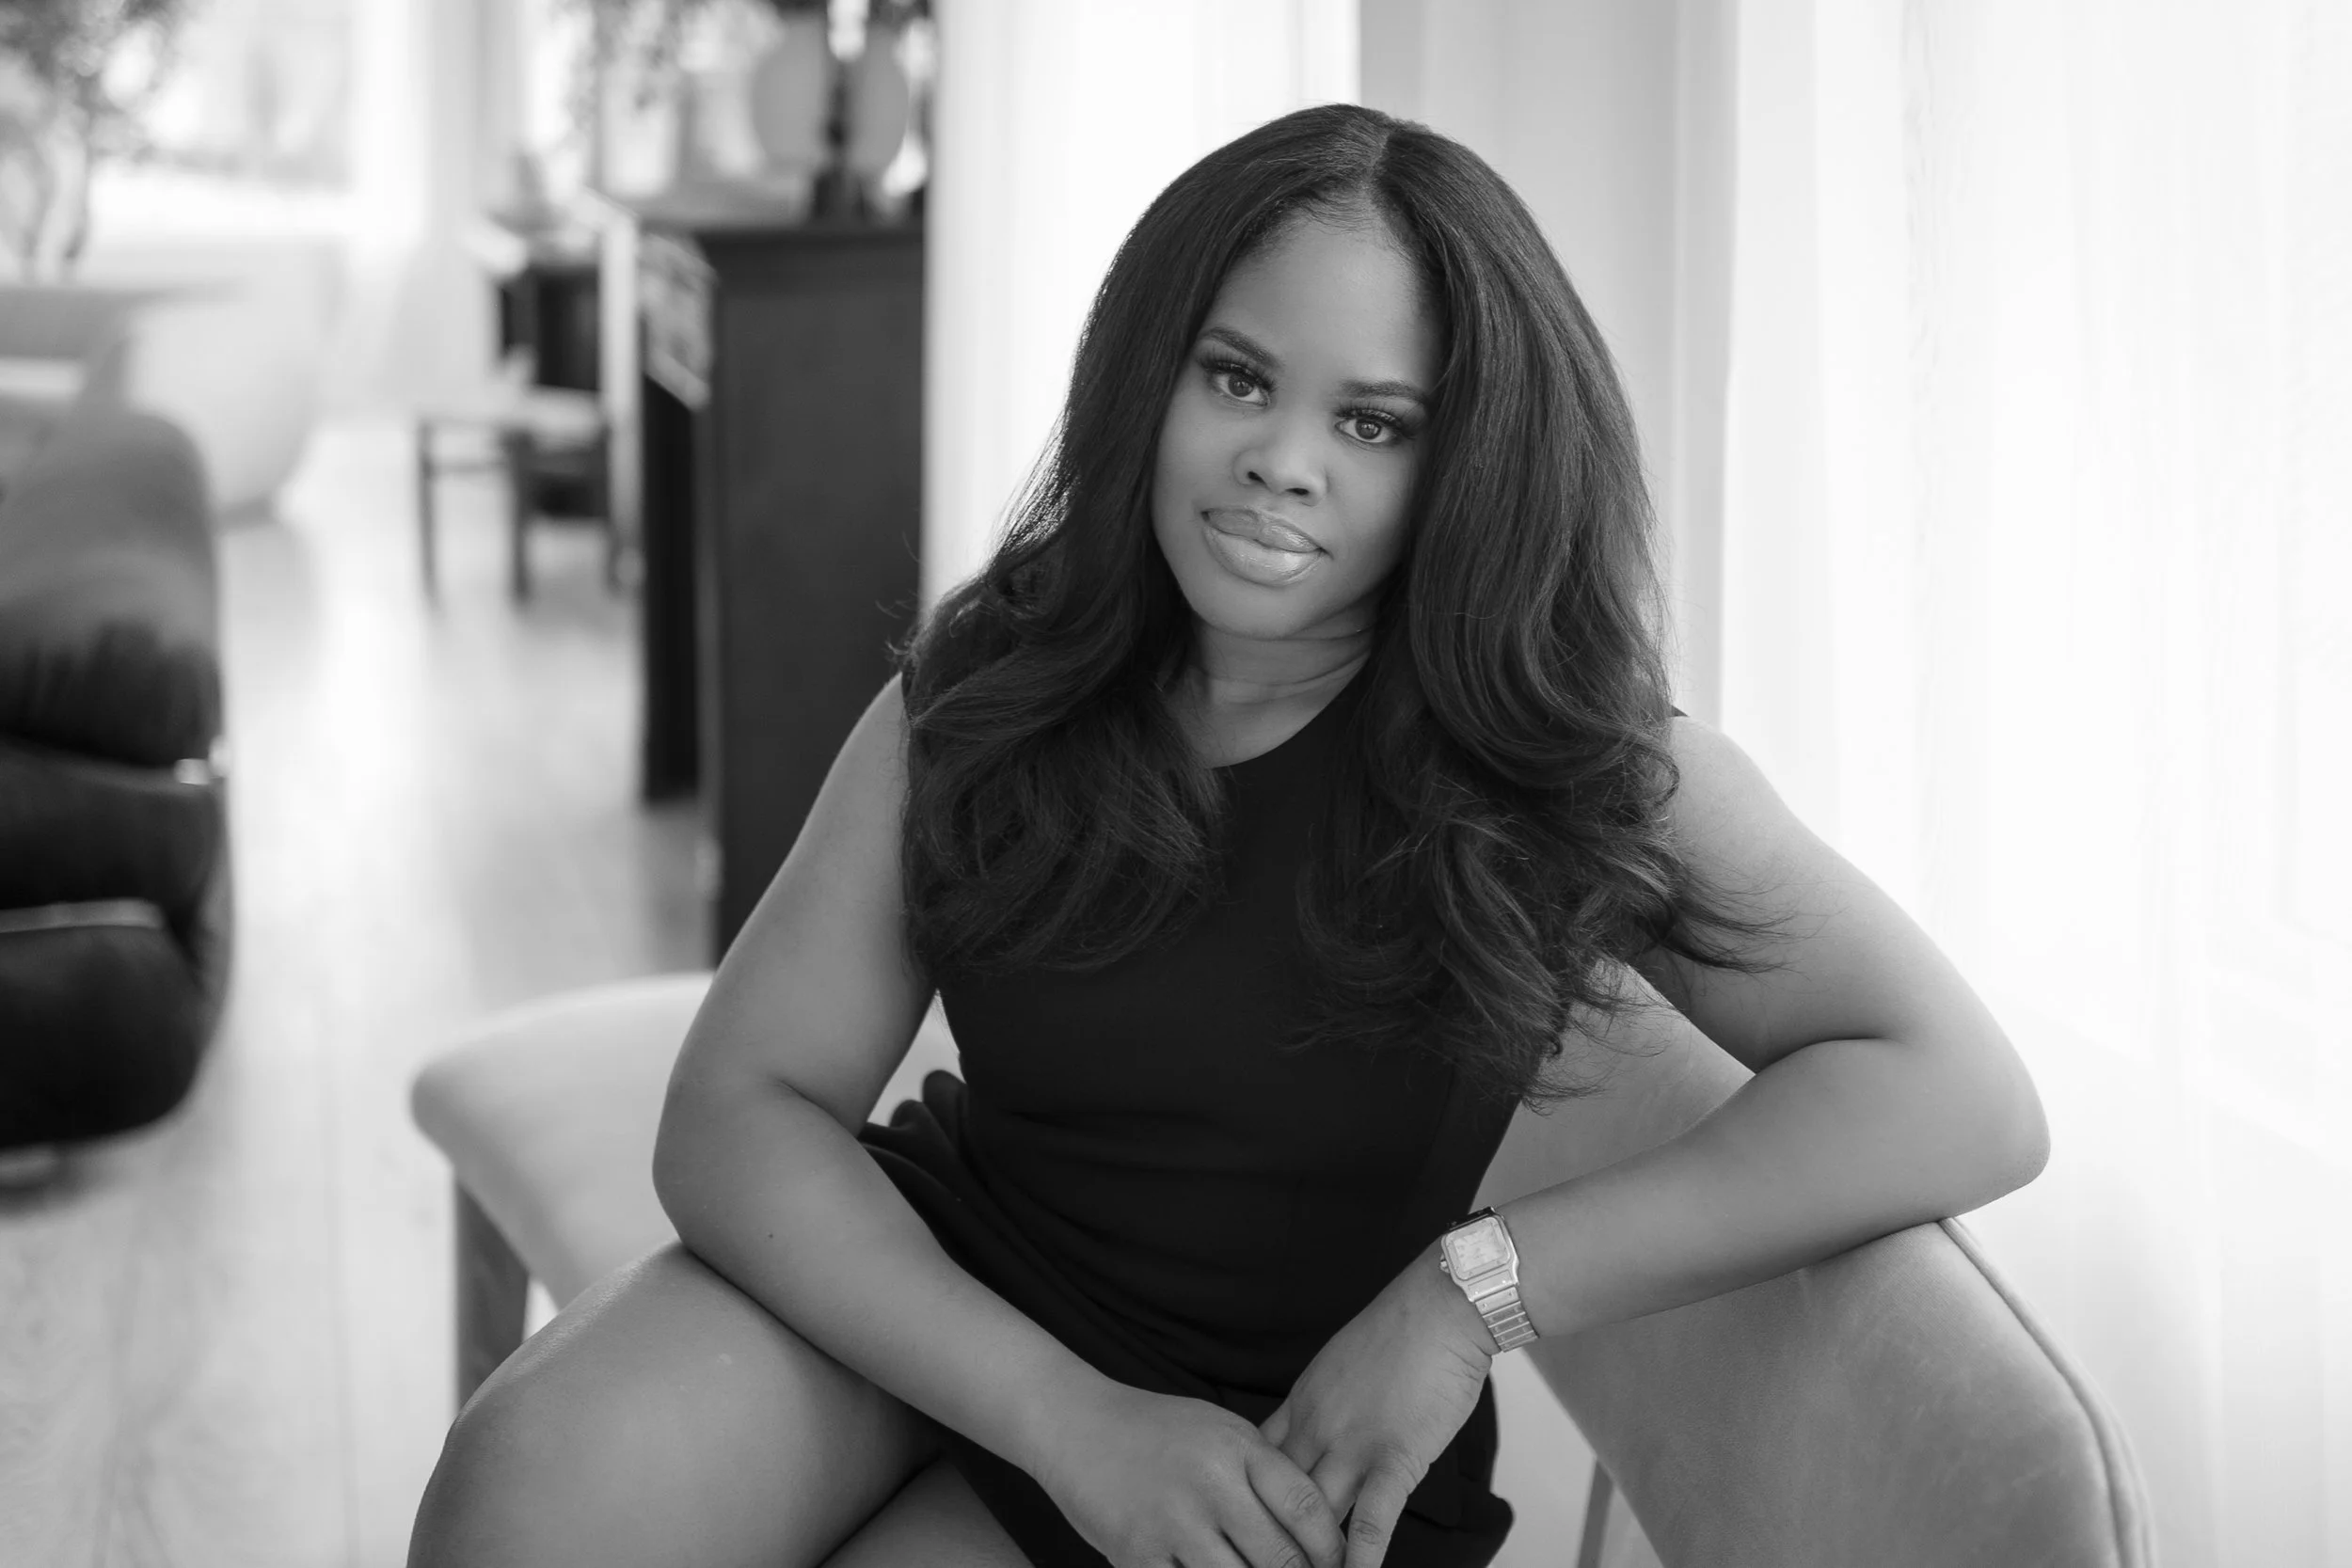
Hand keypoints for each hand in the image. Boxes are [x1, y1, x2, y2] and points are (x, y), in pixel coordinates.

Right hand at [1032, 1380, 1345, 1567]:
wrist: (1075, 1424)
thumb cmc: (1157, 1430)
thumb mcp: (1220, 1431)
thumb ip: (1265, 1472)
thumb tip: (1317, 1529)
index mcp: (1237, 1447)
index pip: (1306, 1506)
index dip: (1332, 1548)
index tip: (1338, 1565)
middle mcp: (1210, 1484)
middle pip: (1280, 1558)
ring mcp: (1172, 1523)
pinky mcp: (1136, 1555)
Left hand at [1259, 1251, 1494, 1567]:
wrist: (1441, 1307)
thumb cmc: (1400, 1332)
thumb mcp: (1338, 1367)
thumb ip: (1322, 1407)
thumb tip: (1313, 1437)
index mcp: (1300, 1405)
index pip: (1255, 1466)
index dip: (1245, 1501)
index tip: (1238, 1525)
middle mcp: (1315, 1428)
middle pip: (1274, 1497)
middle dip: (1266, 1534)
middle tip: (1258, 1560)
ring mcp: (1353, 1445)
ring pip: (1314, 1515)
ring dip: (1307, 1553)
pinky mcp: (1395, 1457)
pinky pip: (1372, 1519)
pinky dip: (1360, 1556)